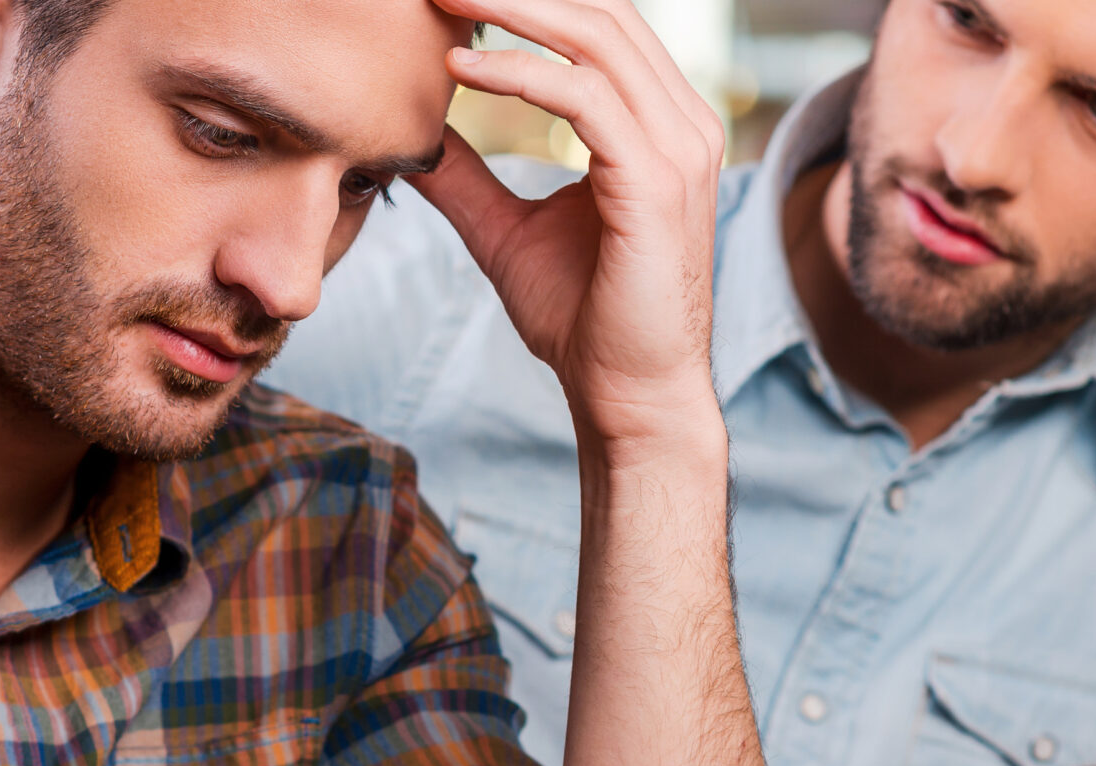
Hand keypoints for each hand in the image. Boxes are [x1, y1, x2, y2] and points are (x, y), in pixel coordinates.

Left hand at [408, 0, 725, 444]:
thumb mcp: (507, 232)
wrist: (628, 397)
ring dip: (512, 7)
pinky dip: (518, 74)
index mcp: (658, 122)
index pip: (598, 23)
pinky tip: (459, 71)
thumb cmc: (583, 320)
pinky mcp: (656, 183)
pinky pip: (584, 98)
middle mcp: (681, 122)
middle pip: (602, 9)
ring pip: (596, 36)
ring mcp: (678, 148)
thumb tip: (413, 138)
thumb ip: (466, 178)